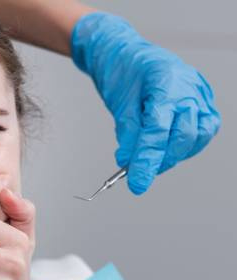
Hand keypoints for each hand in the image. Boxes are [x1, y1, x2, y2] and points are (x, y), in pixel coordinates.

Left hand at [72, 12, 220, 194]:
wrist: (127, 53)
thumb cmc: (123, 72)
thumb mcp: (119, 104)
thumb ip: (127, 134)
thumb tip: (129, 161)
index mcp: (167, 83)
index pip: (159, 131)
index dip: (147, 160)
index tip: (136, 183)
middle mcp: (190, 88)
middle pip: (184, 136)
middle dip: (161, 160)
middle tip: (139, 172)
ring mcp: (200, 93)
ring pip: (198, 136)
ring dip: (175, 154)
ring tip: (150, 159)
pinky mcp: (203, 101)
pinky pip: (202, 129)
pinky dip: (184, 144)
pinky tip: (166, 149)